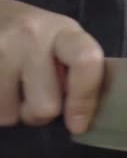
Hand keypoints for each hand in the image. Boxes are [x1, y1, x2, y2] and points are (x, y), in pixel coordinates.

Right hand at [0, 0, 103, 133]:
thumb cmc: (32, 36)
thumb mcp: (62, 43)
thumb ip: (78, 73)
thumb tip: (84, 118)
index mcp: (64, 32)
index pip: (86, 61)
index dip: (84, 99)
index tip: (78, 125)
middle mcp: (31, 35)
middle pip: (45, 105)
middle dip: (42, 111)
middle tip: (35, 93)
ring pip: (11, 114)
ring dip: (14, 111)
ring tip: (12, 87)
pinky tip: (0, 84)